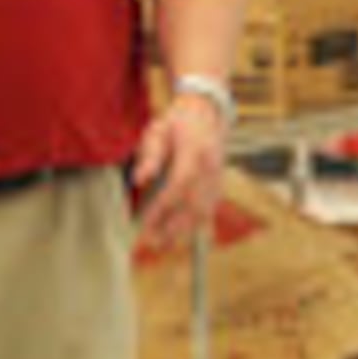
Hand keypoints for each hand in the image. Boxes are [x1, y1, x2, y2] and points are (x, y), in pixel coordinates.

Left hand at [130, 93, 230, 259]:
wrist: (207, 113)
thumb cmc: (177, 122)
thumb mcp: (157, 130)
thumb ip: (149, 155)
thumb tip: (138, 180)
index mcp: (194, 152)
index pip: (178, 186)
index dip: (162, 208)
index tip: (145, 224)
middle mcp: (210, 167)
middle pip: (193, 204)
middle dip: (172, 227)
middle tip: (152, 244)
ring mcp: (218, 177)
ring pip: (204, 211)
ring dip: (183, 230)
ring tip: (164, 244)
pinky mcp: (219, 184)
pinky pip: (210, 209)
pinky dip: (196, 225)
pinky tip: (181, 235)